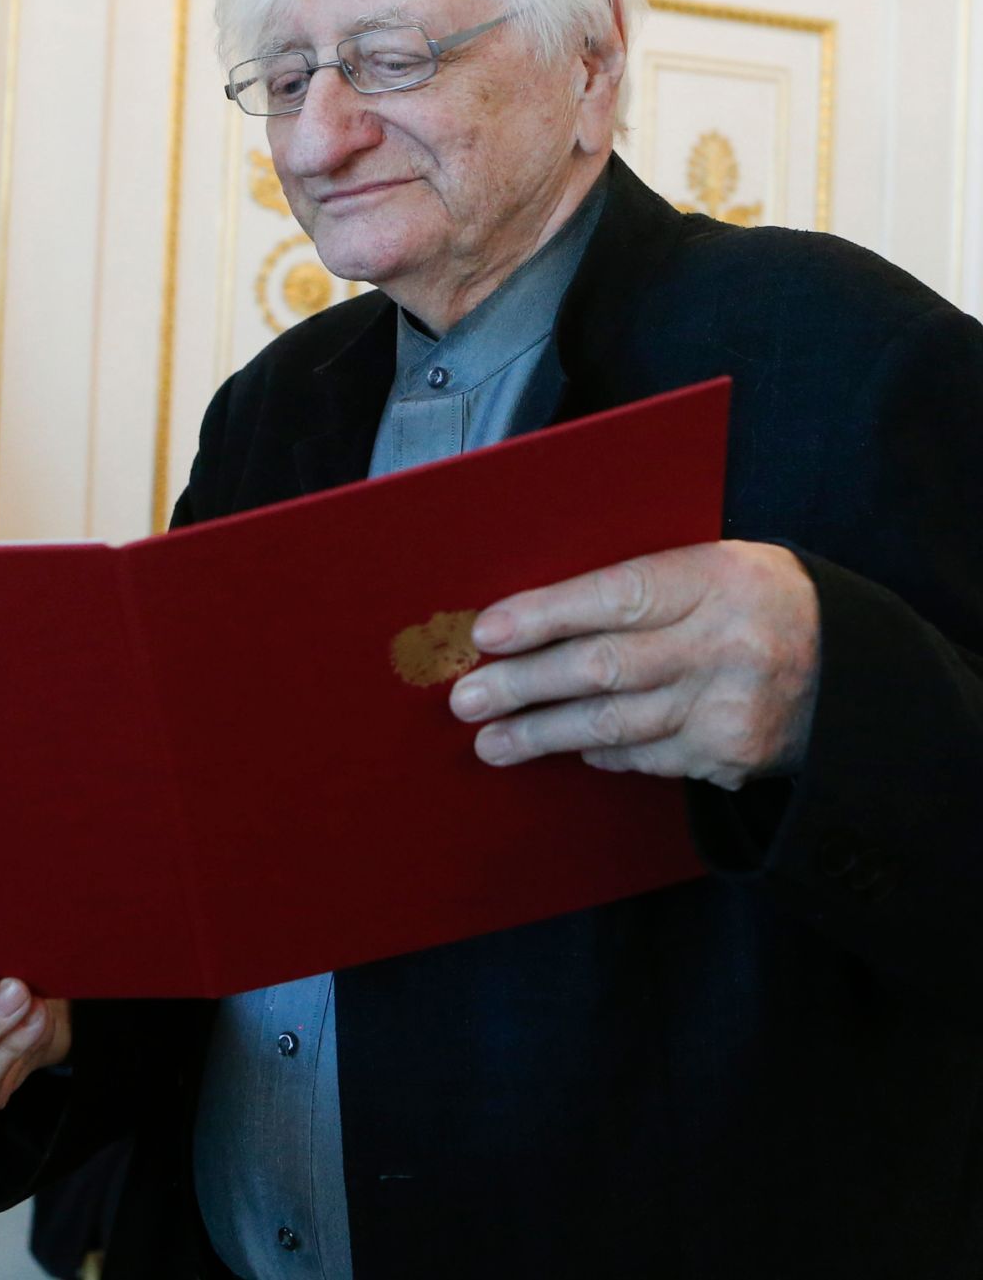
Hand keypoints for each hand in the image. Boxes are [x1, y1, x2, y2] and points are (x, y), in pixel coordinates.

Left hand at [449, 542, 819, 790]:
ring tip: (490, 741)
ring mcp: (727, 708)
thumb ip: (638, 586)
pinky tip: (566, 748)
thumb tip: (534, 616)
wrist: (856, 666)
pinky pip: (646, 757)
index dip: (542, 615)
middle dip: (523, 686)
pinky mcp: (731, 756)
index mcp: (713, 580)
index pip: (613, 596)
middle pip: (602, 668)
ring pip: (614, 724)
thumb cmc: (758, 600)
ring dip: (543, 734)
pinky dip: (601, 752)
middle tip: (466, 700)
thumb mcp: (713, 565)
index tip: (485, 633)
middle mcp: (721, 645)